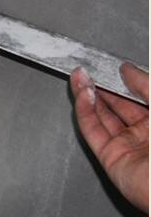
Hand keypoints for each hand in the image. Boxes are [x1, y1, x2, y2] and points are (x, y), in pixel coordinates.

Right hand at [70, 64, 148, 212]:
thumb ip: (147, 86)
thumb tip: (128, 70)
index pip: (140, 96)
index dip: (124, 80)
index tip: (113, 66)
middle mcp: (147, 135)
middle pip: (117, 104)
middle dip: (102, 84)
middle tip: (89, 68)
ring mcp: (128, 146)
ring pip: (101, 115)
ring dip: (87, 93)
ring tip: (80, 76)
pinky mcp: (110, 157)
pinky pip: (93, 129)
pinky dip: (84, 110)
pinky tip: (83, 94)